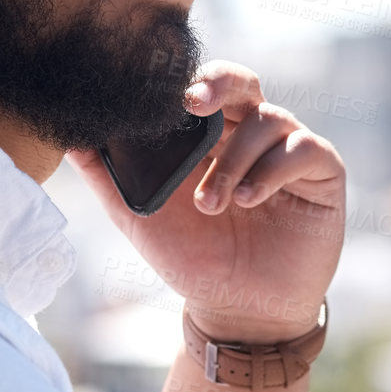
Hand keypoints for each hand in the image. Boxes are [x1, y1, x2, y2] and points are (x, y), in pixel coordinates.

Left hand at [67, 61, 344, 342]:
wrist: (239, 311)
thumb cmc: (194, 258)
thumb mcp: (141, 217)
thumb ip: (108, 176)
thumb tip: (68, 137)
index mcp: (210, 134)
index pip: (202, 87)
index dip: (185, 80)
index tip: (162, 91)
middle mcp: (251, 133)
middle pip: (242, 82)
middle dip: (218, 83)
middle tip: (192, 102)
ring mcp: (288, 150)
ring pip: (268, 119)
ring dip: (233, 160)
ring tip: (212, 203)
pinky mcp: (322, 172)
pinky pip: (303, 149)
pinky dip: (271, 170)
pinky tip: (248, 201)